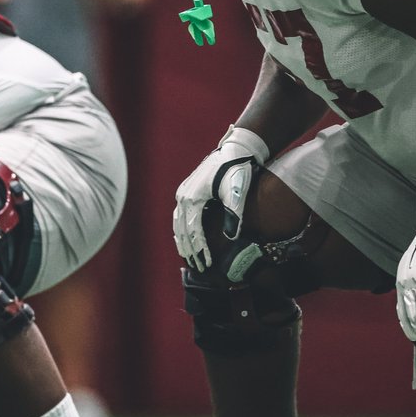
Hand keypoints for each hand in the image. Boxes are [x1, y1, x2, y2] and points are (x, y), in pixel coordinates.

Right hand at [173, 127, 268, 271]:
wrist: (236, 148)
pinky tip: (186, 237)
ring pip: (178, 223)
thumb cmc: (237, 169)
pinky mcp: (188, 189)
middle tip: (199, 267)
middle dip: (190, 250)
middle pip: (183, 230)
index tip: (207, 264)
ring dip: (183, 241)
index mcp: (193, 198)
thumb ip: (234, 215)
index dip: (201, 250)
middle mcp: (184, 196)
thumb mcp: (237, 192)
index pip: (194, 232)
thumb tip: (231, 238)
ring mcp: (184, 191)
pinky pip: (180, 214)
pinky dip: (181, 228)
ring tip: (189, 257)